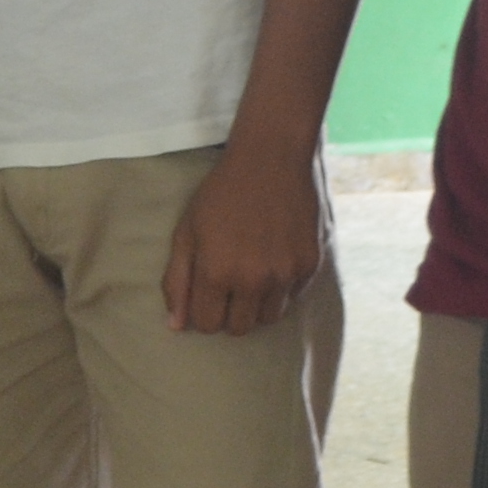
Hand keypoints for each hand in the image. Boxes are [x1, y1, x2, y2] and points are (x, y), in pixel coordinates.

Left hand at [162, 135, 326, 337]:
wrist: (271, 160)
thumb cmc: (221, 194)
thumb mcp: (187, 232)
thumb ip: (177, 281)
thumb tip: (176, 326)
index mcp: (217, 273)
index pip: (207, 325)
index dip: (202, 313)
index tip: (205, 295)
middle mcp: (254, 281)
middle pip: (239, 328)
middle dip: (229, 313)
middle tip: (227, 286)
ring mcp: (286, 274)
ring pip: (269, 318)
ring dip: (256, 306)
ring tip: (250, 275)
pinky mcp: (310, 265)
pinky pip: (293, 298)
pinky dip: (281, 289)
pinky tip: (272, 262)